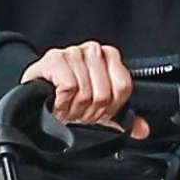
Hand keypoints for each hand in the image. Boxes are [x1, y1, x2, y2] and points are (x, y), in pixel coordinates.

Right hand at [22, 42, 148, 138]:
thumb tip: (142, 129)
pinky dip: (63, 102)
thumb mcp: (100, 109)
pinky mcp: (54, 59)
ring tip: (67, 107)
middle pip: (104, 93)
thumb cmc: (69, 98)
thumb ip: (123, 118)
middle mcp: (93, 50)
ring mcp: (73, 52)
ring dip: (74, 109)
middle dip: (90, 111)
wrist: (37, 95)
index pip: (123, 87)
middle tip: (79, 112)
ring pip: (86, 91)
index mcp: (109, 57)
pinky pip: (69, 86)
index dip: (111, 107)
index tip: (99, 111)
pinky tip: (57, 102)